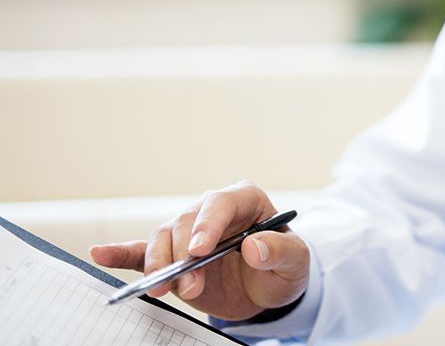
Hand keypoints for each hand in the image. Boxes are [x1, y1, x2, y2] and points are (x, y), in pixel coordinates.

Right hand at [90, 181, 309, 321]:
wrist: (268, 290)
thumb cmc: (283, 267)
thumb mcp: (295, 261)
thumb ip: (280, 252)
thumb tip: (254, 246)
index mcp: (246, 201)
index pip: (222, 204)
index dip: (208, 224)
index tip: (200, 251)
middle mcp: (213, 211)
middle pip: (187, 222)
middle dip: (184, 255)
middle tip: (188, 286)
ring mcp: (189, 232)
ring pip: (164, 238)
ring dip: (161, 264)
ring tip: (163, 290)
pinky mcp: (173, 255)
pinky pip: (142, 250)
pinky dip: (122, 253)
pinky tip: (101, 253)